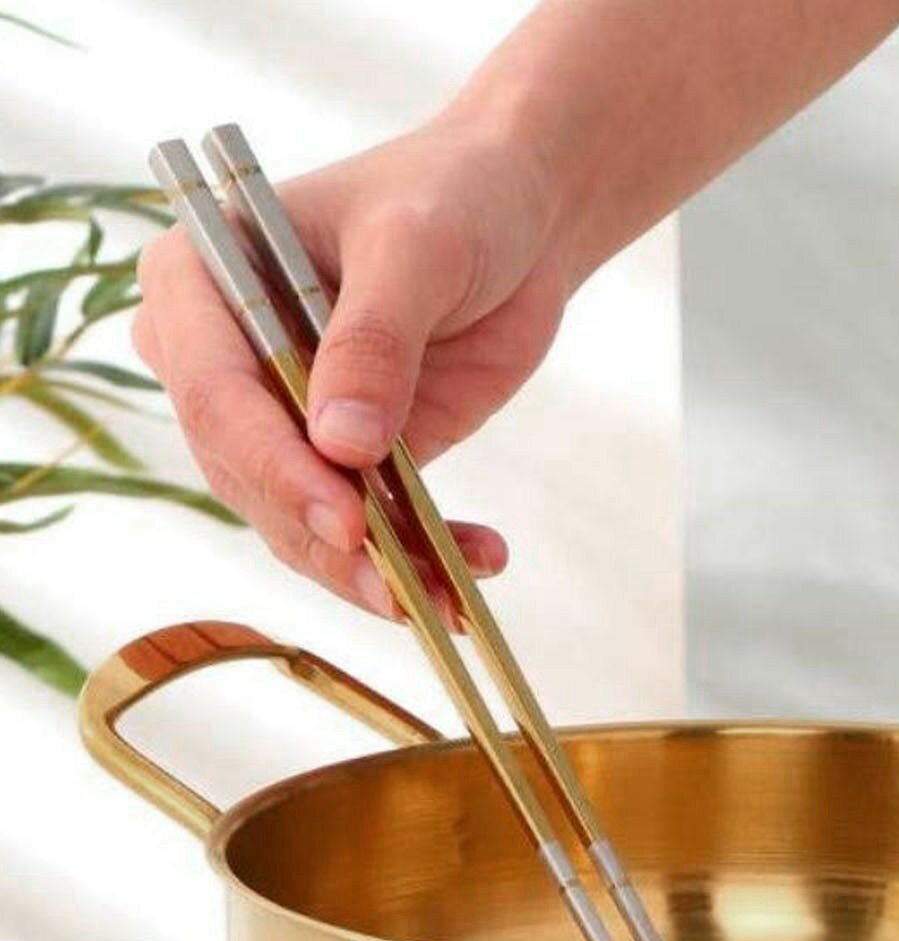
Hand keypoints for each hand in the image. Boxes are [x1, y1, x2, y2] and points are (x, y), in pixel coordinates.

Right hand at [134, 111, 564, 614]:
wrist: (518, 223)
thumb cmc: (453, 200)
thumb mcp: (417, 248)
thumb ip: (375, 339)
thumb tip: (340, 444)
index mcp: (198, 282)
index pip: (215, 393)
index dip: (276, 466)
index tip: (345, 518)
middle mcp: (218, 359)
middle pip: (248, 474)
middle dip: (324, 539)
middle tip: (398, 587)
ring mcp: (278, 418)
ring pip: (299, 520)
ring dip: (372, 571)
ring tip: (445, 599)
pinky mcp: (344, 460)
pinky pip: (364, 529)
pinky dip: (414, 562)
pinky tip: (470, 569)